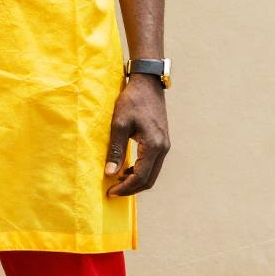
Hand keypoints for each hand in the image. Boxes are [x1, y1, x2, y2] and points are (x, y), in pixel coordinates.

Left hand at [104, 74, 169, 196]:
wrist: (147, 83)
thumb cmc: (132, 100)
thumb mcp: (119, 123)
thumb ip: (116, 149)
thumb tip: (110, 173)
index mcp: (154, 146)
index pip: (141, 177)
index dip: (125, 188)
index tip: (110, 192)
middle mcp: (163, 148)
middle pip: (149, 179)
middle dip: (131, 188)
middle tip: (113, 190)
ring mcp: (164, 145)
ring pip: (152, 173)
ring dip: (136, 180)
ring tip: (117, 179)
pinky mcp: (161, 141)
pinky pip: (153, 164)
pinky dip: (141, 171)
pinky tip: (127, 168)